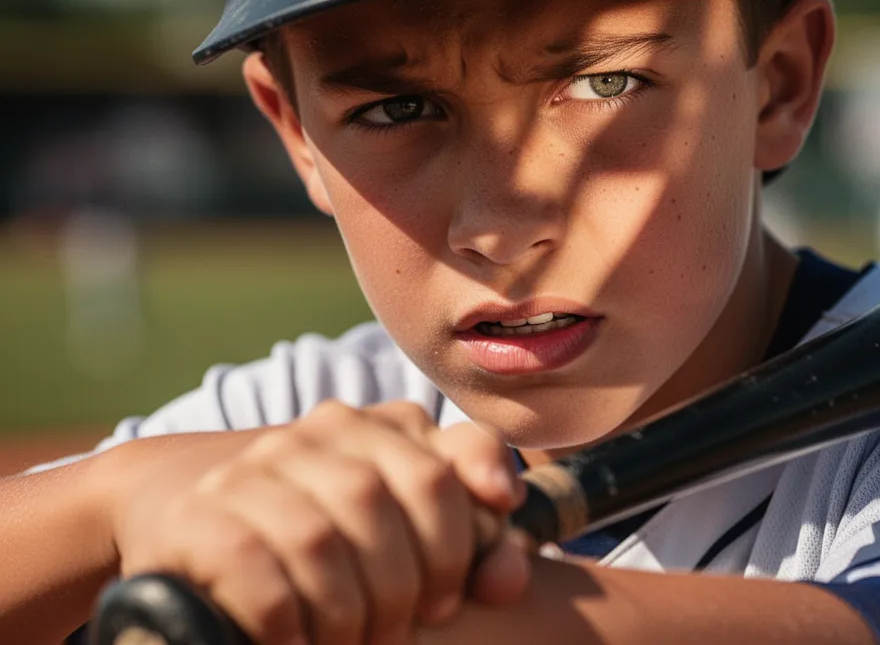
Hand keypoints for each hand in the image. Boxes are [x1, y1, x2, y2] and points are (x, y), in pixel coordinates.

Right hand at [108, 401, 529, 644]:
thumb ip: (471, 545)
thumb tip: (510, 576)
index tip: (457, 593)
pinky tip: (299, 640)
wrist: (197, 516)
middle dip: (407, 582)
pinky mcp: (201, 515)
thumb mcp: (405, 533)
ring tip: (352, 638)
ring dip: (348, 610)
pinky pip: (259, 572)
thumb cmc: (329, 536)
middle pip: (388, 500)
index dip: (468, 533)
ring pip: (323, 538)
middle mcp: (321, 431)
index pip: (451, 462)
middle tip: (401, 627)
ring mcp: (257, 468)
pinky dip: (290, 623)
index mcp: (383, 427)